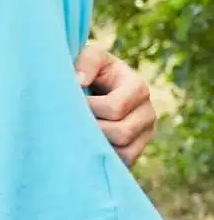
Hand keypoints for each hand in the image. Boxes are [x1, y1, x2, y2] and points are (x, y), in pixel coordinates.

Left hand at [77, 44, 155, 166]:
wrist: (93, 87)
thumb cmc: (89, 70)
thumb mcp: (88, 56)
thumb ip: (86, 62)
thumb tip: (79, 81)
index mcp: (137, 87)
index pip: (115, 107)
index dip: (89, 108)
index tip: (71, 101)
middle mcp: (147, 112)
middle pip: (122, 132)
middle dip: (93, 128)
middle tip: (71, 121)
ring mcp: (145, 134)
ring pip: (125, 152)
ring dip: (98, 145)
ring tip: (79, 132)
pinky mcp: (137, 149)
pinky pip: (124, 163)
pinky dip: (104, 157)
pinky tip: (87, 145)